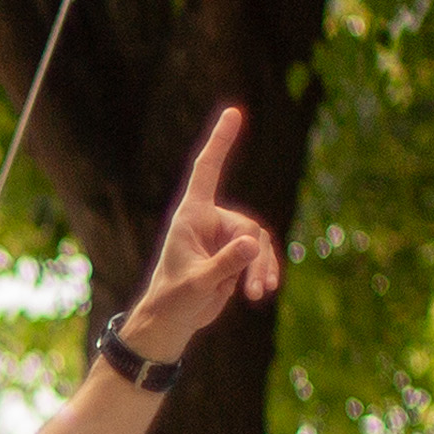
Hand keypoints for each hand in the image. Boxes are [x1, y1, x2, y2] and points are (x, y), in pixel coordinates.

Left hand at [123, 110, 287, 364]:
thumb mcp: (199, 282)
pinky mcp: (232, 254)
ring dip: (261, 268)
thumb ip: (226, 263)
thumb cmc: (173, 300)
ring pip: (258, 243)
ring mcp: (222, 237)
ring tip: (257, 294)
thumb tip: (253, 242)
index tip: (234, 112)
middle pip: (249, 225)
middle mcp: (208, 221)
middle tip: (255, 288)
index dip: (221, 141)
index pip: (208, 170)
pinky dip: (262, 272)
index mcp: (191, 215)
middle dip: (255, 257)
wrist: (171, 321)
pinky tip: (260, 293)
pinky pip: (258, 255)